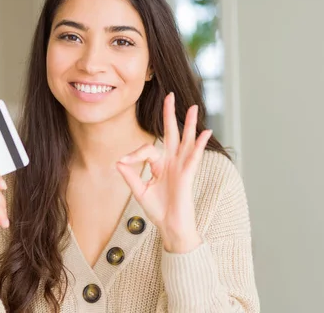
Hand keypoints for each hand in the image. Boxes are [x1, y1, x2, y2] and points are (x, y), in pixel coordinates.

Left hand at [116, 92, 212, 253]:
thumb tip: (117, 161)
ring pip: (186, 140)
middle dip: (170, 115)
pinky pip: (194, 156)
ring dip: (189, 124)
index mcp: (161, 165)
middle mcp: (173, 162)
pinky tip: (206, 131)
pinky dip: (200, 143)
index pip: (148, 149)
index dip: (135, 154)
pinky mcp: (188, 175)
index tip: (123, 162)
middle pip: (172, 133)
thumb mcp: (139, 191)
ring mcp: (182, 167)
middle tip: (170, 96)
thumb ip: (130, 175)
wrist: (170, 227)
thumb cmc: (158, 210)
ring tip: (192, 107)